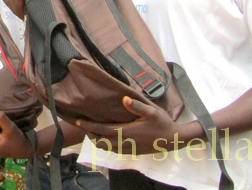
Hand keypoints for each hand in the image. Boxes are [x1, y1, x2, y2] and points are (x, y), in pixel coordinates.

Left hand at [76, 96, 197, 155]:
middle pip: (100, 141)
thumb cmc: (162, 123)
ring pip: (106, 148)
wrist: (174, 140)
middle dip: (89, 134)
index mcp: (126, 132)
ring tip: (91, 130)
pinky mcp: (132, 151)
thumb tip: (124, 99)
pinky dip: (105, 144)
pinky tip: (105, 137)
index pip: (102, 130)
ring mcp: (128, 148)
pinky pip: (113, 150)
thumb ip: (137, 106)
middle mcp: (124, 142)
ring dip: (96, 140)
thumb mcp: (152, 111)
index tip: (77, 121)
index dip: (88, 126)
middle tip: (82, 124)